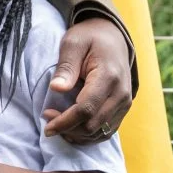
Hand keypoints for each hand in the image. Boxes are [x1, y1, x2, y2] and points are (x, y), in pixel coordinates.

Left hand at [44, 15, 133, 142]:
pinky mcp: (123, 108)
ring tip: (58, 124)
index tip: (47, 124)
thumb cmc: (90, 38)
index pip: (86, 109)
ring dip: (77, 134)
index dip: (64, 121)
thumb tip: (56, 89)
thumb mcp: (73, 44)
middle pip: (93, 125)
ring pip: (100, 132)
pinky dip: (88, 135)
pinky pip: (107, 131)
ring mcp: (125, 103)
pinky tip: (72, 128)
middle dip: (68, 129)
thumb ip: (65, 67)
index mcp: (109, 76)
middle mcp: (121, 93)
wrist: (112, 37)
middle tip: (48, 120)